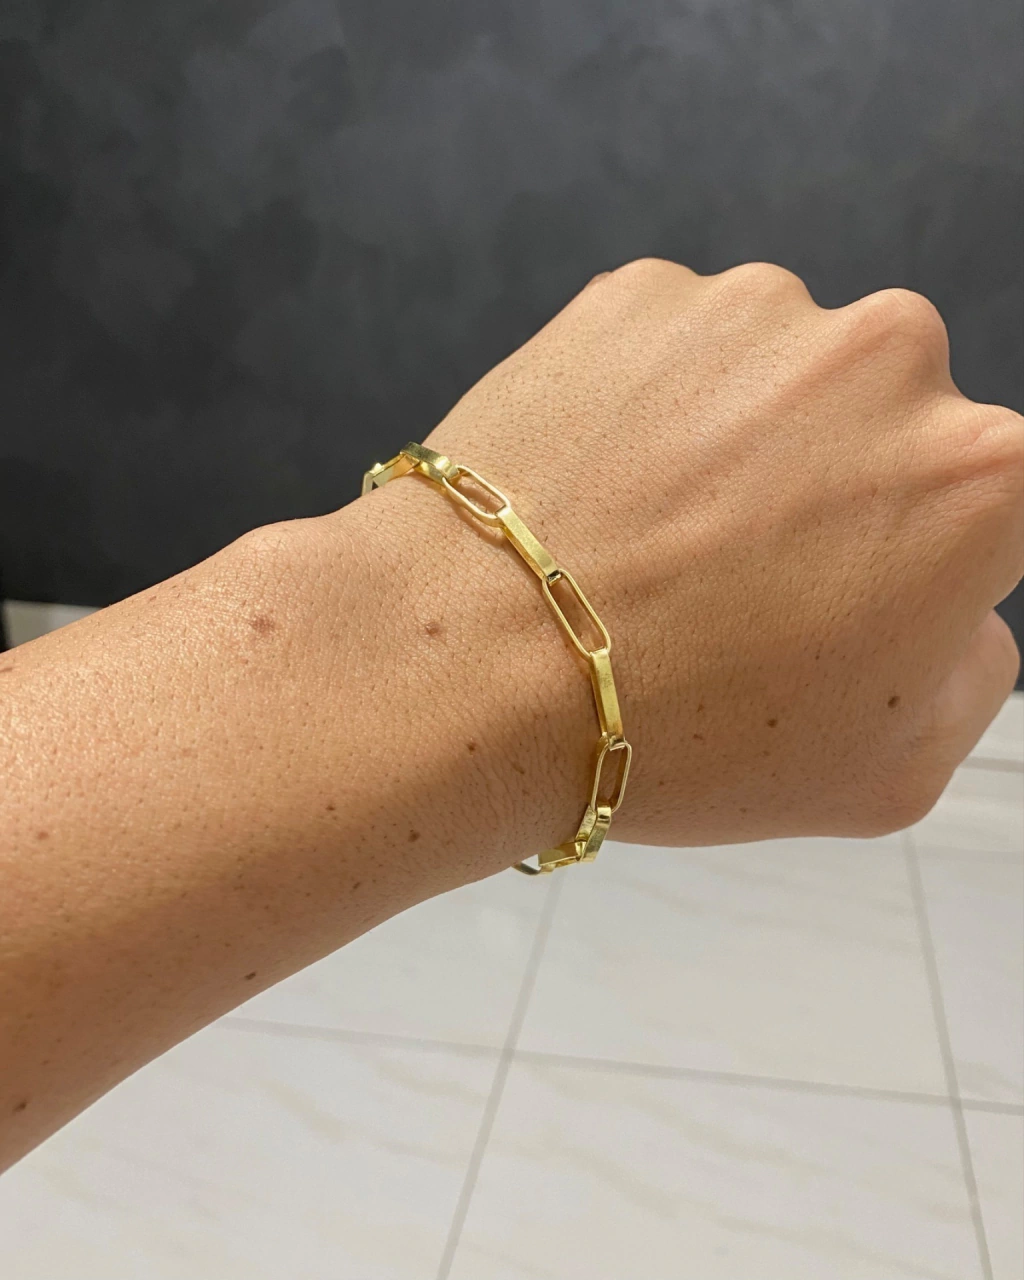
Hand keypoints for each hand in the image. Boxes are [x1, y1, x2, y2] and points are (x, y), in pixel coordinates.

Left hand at [415, 259, 1021, 843]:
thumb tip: (957, 609)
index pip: (990, 496)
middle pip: (887, 422)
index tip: (857, 585)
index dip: (922, 552)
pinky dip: (652, 405)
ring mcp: (754, 309)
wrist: (474, 661)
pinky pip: (676, 351)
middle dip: (838, 485)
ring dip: (740, 439)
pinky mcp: (640, 293)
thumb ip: (972, 669)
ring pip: (777, 376)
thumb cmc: (681, 732)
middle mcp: (888, 356)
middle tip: (742, 575)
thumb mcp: (888, 770)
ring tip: (654, 538)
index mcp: (979, 473)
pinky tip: (603, 490)